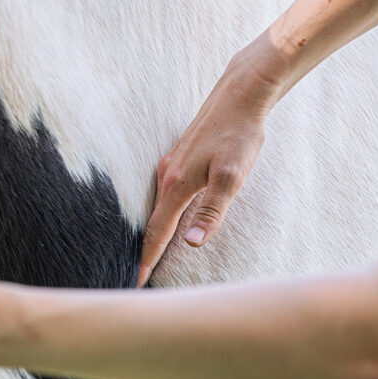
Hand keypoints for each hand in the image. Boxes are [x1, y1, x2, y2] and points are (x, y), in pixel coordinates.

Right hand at [137, 57, 280, 286]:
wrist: (241, 94)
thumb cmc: (240, 135)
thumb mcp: (232, 178)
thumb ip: (212, 212)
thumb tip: (193, 244)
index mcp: (177, 185)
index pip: (157, 232)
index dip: (148, 260)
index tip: (137, 283)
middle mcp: (167, 176)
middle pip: (153, 222)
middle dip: (146, 251)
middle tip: (141, 279)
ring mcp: (171, 165)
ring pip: (159, 207)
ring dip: (154, 231)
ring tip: (150, 255)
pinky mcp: (180, 158)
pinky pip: (165, 194)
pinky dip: (163, 213)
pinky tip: (168, 219)